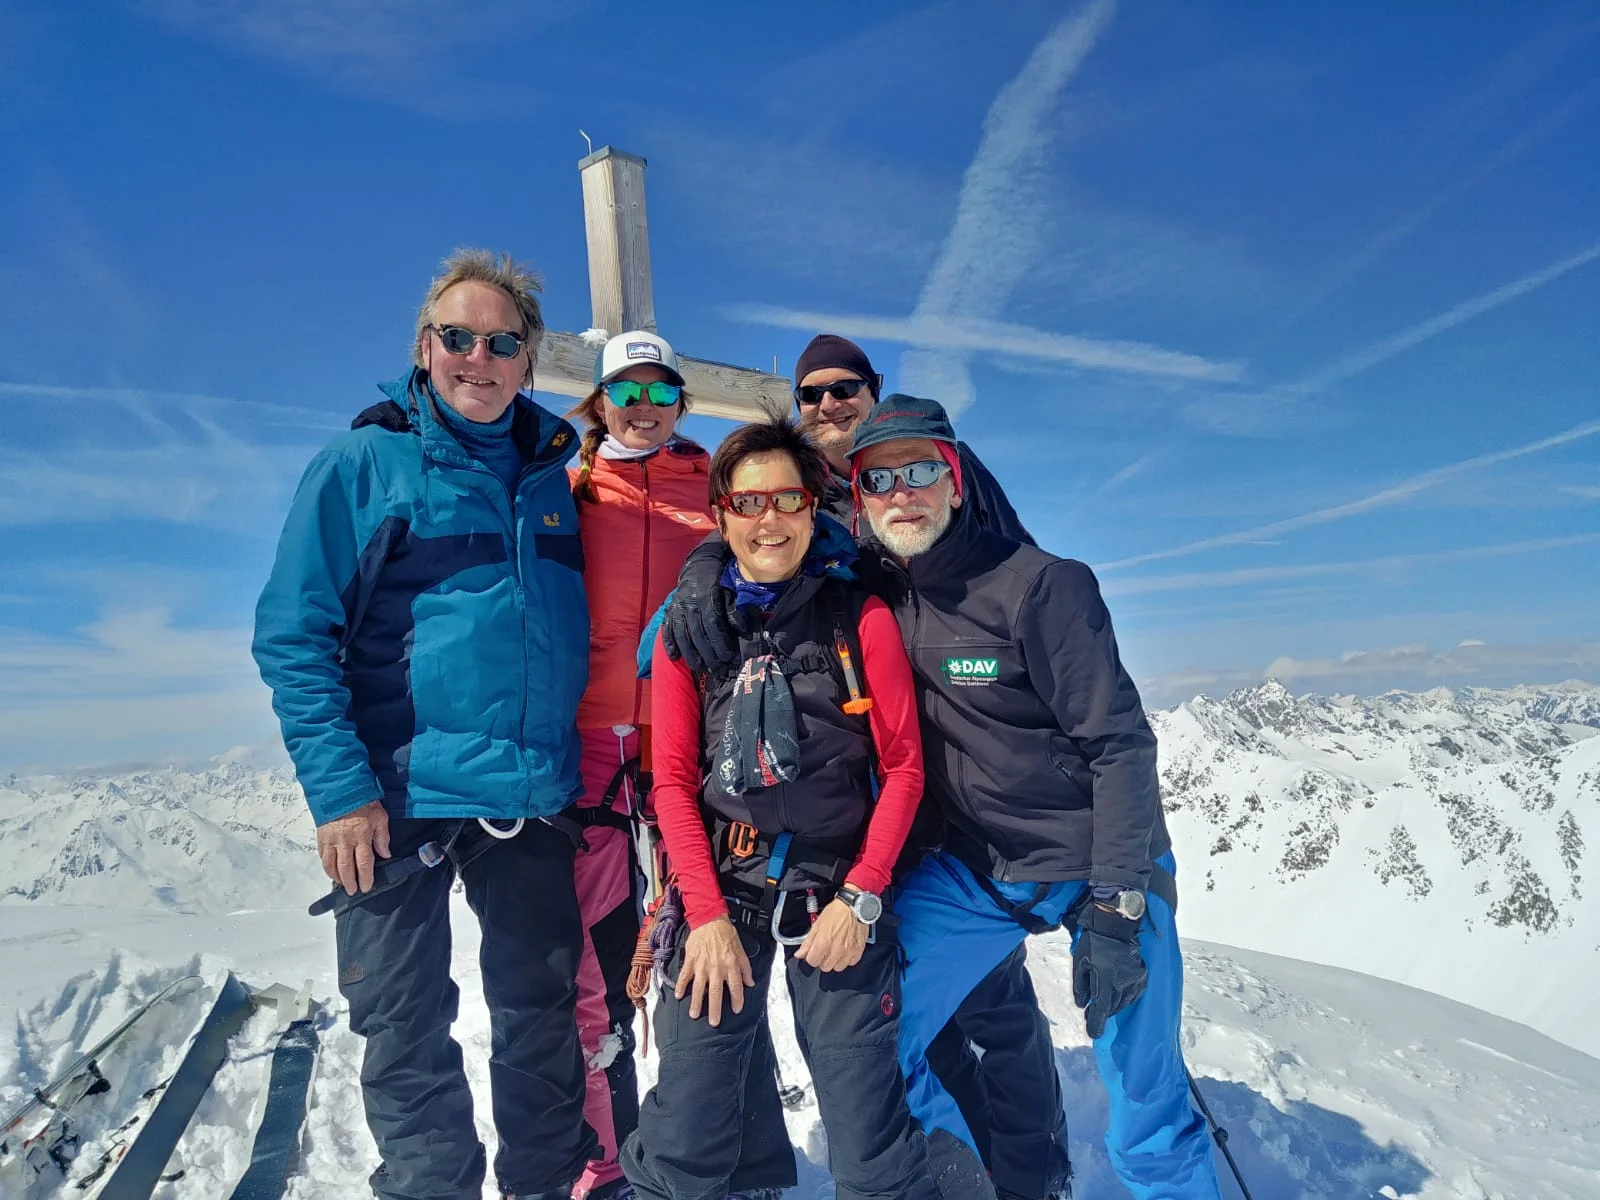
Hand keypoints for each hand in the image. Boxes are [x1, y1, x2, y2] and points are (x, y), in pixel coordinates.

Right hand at [316, 800, 391, 895]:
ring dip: (337, 877)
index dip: (365, 878)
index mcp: (361, 836)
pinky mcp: (321, 837)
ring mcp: (330, 840)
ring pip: (331, 865)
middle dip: (350, 883)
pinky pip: (322, 857)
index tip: (367, 887)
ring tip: (342, 884)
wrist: (340, 788)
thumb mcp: (380, 816)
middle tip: (353, 891)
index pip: (364, 864)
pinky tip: (331, 871)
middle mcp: (344, 841)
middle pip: (346, 868)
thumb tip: (385, 855)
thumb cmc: (363, 801)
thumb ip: (383, 837)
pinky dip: (326, 867)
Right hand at [662, 537, 737, 671]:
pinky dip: (669, 643)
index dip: (719, 643)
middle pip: (697, 634)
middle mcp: (689, 605)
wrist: (699, 566)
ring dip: (690, 654)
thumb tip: (742, 628)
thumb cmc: (718, 583)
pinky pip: (667, 629)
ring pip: (681, 635)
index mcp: (706, 599)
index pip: (712, 625)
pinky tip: (674, 657)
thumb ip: (734, 611)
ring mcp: (677, 609)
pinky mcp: (669, 611)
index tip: (727, 658)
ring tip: (698, 668)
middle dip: (707, 654)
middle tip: (716, 670)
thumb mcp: (729, 592)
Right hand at [675, 916, 754, 1026]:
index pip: (735, 986)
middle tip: (714, 1022)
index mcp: (730, 965)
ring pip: (699, 987)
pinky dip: (681, 986)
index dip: (737, 999)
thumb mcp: (741, 949)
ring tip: (694, 1015)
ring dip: (697, 1002)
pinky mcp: (691, 960)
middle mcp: (716, 967)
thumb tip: (750, 983)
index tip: (736, 1010)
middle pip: (716, 992)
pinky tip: (678, 996)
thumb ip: (745, 967)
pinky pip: (685, 975)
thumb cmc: (726, 934)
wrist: (709, 919)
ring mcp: (702, 965)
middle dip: (715, 1008)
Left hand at [795, 898, 867, 972]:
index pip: (812, 962)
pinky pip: (850, 963)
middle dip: (822, 960)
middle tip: (825, 949)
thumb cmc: (837, 911)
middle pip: (824, 967)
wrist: (855, 906)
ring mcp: (848, 952)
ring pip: (837, 967)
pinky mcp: (858, 951)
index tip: (813, 952)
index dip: (811, 957)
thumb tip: (799, 954)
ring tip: (835, 950)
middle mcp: (836, 950)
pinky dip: (847, 959)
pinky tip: (845, 950)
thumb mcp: (817, 924)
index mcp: (823, 942)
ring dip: (835, 961)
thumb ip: (808, 942)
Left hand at [1071, 901, 1146, 1038]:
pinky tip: (1116, 996)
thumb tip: (1083, 1004)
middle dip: (1102, 1014)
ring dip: (1113, 1006)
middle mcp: (1123, 985)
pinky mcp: (1141, 976)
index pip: (1101, 1010)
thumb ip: (1080, 986)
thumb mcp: (1080, 963)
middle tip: (1091, 1016)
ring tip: (1103, 1006)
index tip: (1093, 1034)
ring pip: (1123, 1002)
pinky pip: (1133, 994)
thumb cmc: (1094, 943)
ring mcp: (1134, 981)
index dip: (1096, 1023)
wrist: (1116, 925)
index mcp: (1106, 982)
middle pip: (1113, 1008)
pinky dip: (1124, 999)